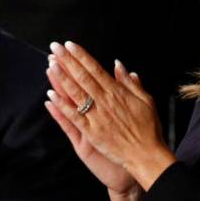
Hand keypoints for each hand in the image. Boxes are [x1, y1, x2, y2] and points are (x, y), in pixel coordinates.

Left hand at [47, 41, 174, 190]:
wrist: (146, 155)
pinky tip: (51, 96)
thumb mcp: (145, 100)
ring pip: (76, 93)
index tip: (69, 45)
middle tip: (55, 47)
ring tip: (50, 64)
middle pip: (82, 77)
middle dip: (67, 61)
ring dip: (62, 78)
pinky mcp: (91, 132)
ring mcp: (97, 117)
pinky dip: (62, 106)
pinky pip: (73, 117)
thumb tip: (118, 65)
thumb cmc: (148, 129)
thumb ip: (130, 83)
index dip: (81, 56)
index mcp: (117, 92)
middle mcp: (105, 101)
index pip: (95, 69)